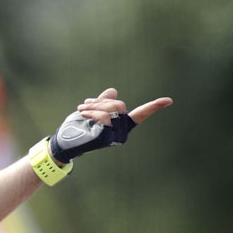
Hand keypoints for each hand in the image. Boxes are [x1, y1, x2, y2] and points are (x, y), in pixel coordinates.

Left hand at [48, 87, 172, 162]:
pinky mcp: (107, 138)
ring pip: (112, 109)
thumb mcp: (91, 111)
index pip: (140, 114)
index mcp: (121, 125)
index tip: (169, 100)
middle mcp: (122, 132)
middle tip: (85, 105)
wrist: (64, 142)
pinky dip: (93, 112)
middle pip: (119, 105)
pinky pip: (105, 117)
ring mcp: (115, 137)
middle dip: (101, 102)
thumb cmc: (77, 128)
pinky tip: (83, 114)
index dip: (154, 106)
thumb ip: (103, 102)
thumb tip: (113, 91)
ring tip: (82, 110)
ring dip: (94, 106)